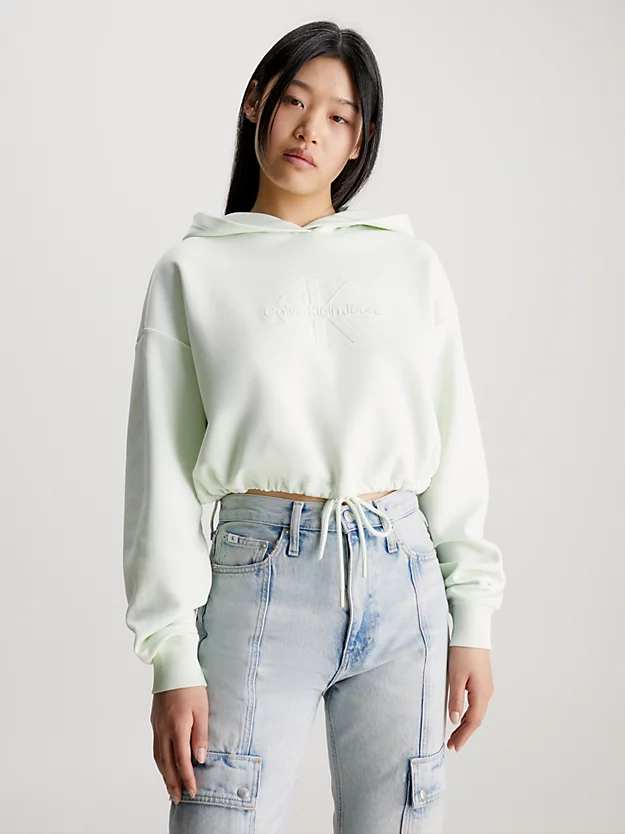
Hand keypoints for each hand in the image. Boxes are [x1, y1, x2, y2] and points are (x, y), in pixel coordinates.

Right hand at [150, 685, 208, 803]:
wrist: (172, 666)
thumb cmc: (191, 685)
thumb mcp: (202, 708)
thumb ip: (201, 735)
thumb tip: (199, 758)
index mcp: (178, 727)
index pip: (182, 760)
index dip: (188, 778)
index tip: (193, 791)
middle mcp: (164, 730)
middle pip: (167, 764)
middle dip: (174, 783)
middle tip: (179, 799)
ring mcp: (157, 726)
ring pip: (158, 758)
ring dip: (164, 776)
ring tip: (171, 789)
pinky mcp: (154, 722)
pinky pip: (155, 748)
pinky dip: (159, 762)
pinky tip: (164, 767)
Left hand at [446, 646, 493, 751]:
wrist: (473, 632)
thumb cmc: (463, 652)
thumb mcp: (456, 677)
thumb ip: (455, 700)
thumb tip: (454, 720)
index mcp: (482, 694)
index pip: (473, 722)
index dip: (463, 736)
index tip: (454, 747)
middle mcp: (487, 693)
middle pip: (476, 719)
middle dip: (464, 733)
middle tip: (452, 745)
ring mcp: (485, 687)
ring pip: (476, 712)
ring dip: (465, 724)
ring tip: (454, 735)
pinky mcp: (482, 681)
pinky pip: (476, 703)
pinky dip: (468, 714)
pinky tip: (460, 716)